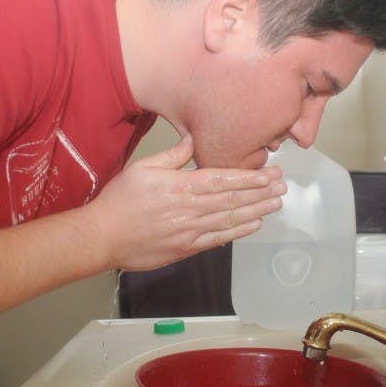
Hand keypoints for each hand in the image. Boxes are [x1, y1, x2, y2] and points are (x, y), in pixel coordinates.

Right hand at [87, 135, 284, 271]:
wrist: (103, 237)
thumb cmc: (120, 201)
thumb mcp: (143, 167)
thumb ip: (172, 155)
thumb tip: (192, 139)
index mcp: (181, 186)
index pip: (223, 179)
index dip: (249, 177)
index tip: (270, 173)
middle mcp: (190, 208)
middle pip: (232, 199)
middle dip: (260, 192)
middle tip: (282, 186)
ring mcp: (190, 230)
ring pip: (230, 219)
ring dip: (256, 211)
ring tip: (276, 203)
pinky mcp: (187, 248)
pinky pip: (218, 239)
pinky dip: (238, 232)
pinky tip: (255, 225)